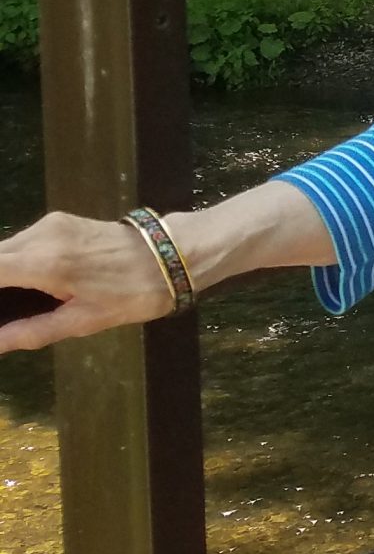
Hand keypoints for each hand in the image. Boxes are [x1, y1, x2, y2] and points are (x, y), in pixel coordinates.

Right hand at [0, 212, 175, 354]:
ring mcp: (51, 224)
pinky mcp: (61, 221)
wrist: (175, 254)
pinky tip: (17, 285)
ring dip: (0, 272)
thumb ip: (31, 332)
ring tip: (7, 301)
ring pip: (4, 249)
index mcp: (44, 262)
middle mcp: (41, 236)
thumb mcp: (83, 321)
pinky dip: (13, 262)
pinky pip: (22, 242)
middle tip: (0, 309)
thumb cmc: (134, 293)